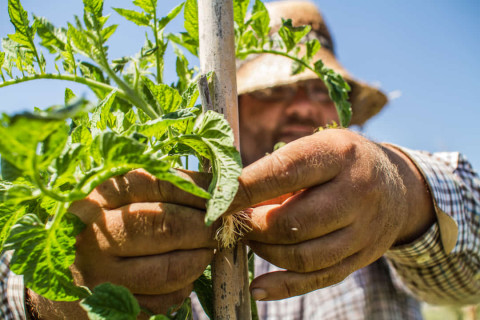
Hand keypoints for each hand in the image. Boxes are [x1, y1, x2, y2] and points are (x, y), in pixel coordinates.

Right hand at [28, 169, 214, 318]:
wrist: (58, 272)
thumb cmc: (101, 224)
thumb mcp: (122, 195)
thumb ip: (166, 188)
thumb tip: (223, 188)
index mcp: (99, 195)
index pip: (162, 184)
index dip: (205, 191)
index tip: (230, 195)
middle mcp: (93, 234)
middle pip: (169, 226)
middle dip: (207, 227)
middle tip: (222, 227)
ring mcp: (98, 277)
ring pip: (170, 270)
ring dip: (200, 260)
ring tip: (204, 250)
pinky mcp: (108, 309)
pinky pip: (163, 301)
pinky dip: (182, 287)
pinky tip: (180, 275)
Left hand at [231, 129, 434, 300]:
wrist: (398, 188)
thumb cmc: (342, 163)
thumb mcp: (316, 149)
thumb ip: (277, 173)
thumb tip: (229, 199)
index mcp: (339, 154)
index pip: (284, 172)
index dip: (244, 189)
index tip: (215, 201)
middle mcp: (357, 192)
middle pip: (293, 222)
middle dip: (253, 226)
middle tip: (234, 223)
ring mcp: (364, 231)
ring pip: (303, 256)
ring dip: (264, 251)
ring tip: (249, 238)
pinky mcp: (361, 259)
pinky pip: (318, 280)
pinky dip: (283, 287)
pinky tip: (258, 286)